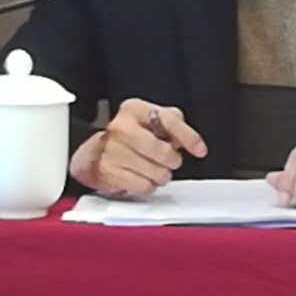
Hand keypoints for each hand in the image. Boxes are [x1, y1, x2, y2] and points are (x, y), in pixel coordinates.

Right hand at [69, 98, 206, 195]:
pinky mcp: (107, 172)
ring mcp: (112, 150)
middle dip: (172, 160)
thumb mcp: (151, 120)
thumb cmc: (129, 135)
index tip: (200, 149)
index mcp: (134, 109)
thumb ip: (173, 125)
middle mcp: (120, 127)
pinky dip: (147, 186)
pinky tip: (141, 177)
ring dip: (160, 175)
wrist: (95, 151)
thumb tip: (191, 141)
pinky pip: (142, 186)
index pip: (169, 121)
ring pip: (155, 172)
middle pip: (164, 152)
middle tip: (168, 160)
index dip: (189, 137)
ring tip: (153, 169)